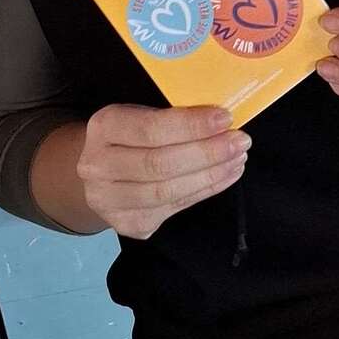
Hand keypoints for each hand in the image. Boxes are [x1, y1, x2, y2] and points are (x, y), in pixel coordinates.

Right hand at [75, 104, 249, 239]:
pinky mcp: (129, 224)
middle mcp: (99, 166)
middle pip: (160, 164)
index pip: (150, 129)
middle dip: (207, 153)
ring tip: (238, 159)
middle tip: (240, 142)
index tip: (224, 119)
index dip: (190, 126)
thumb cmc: (131, 135)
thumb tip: (220, 118)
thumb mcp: (140, 114)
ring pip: (167, 191)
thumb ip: (171, 116)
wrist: (102, 173)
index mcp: (104, 127)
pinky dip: (205, 191)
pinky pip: (174, 208)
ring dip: (211, 175)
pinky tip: (226, 176)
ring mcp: (110, 201)